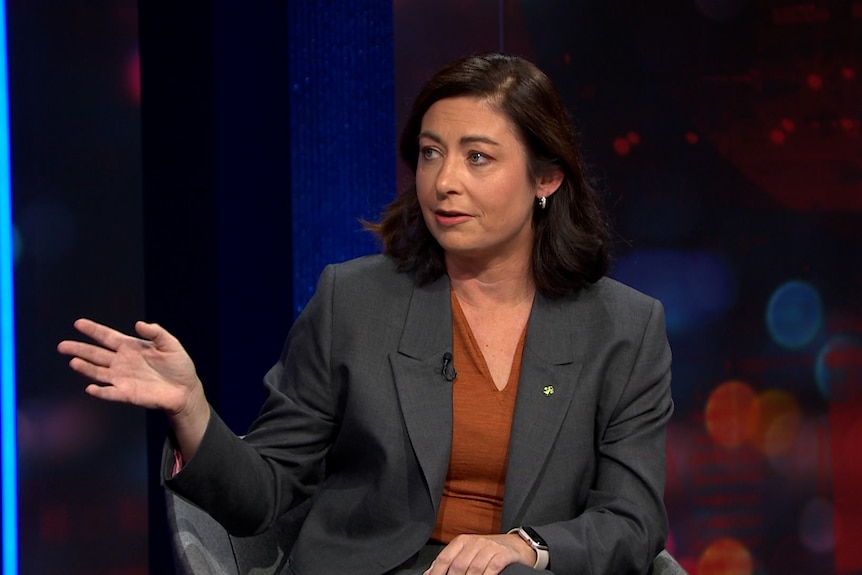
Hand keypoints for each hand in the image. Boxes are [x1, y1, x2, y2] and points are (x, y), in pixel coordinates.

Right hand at [57, 318, 209, 457]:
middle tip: (62, 346)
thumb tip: (139, 324)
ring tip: (73, 362)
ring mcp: (123, 378)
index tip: (78, 323)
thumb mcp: (171, 344)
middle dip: (79, 349)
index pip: (107, 336)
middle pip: (96, 354)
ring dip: (86, 368)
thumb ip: (156, 332)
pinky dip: (100, 391)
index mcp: (131, 347)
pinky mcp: (127, 393)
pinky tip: (91, 388)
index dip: (93, 330)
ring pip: (98, 372)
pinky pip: (110, 392)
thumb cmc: (179, 366)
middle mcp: (122, 362)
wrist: (185, 389)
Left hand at [424, 533, 534, 574]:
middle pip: (458, 565)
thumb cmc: (489, 550)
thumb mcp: (468, 551)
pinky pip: (492, 568)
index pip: (445, 558)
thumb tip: (429, 573)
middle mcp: (475, 542)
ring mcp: (489, 547)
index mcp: (462, 541)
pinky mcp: (503, 554)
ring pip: (474, 568)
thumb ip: (450, 561)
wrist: (516, 545)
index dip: (437, 572)